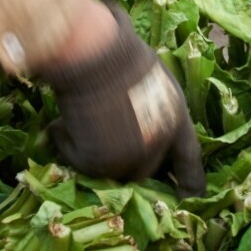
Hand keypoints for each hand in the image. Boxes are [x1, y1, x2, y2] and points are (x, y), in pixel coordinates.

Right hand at [40, 3, 205, 193]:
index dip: (189, 183)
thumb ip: (151, 108)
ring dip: (91, 153)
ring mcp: (130, 157)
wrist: (96, 54)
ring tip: (73, 125)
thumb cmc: (118, 52)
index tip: (187, 199)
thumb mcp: (150, 78)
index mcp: (176, 119)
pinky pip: (78, 162)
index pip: (191, 160)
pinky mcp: (100, 163)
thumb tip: (134, 125)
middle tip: (101, 150)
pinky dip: (66, 143)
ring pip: (109, 170)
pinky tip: (60, 122)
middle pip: (146, 171)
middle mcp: (159, 144)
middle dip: (125, 164)